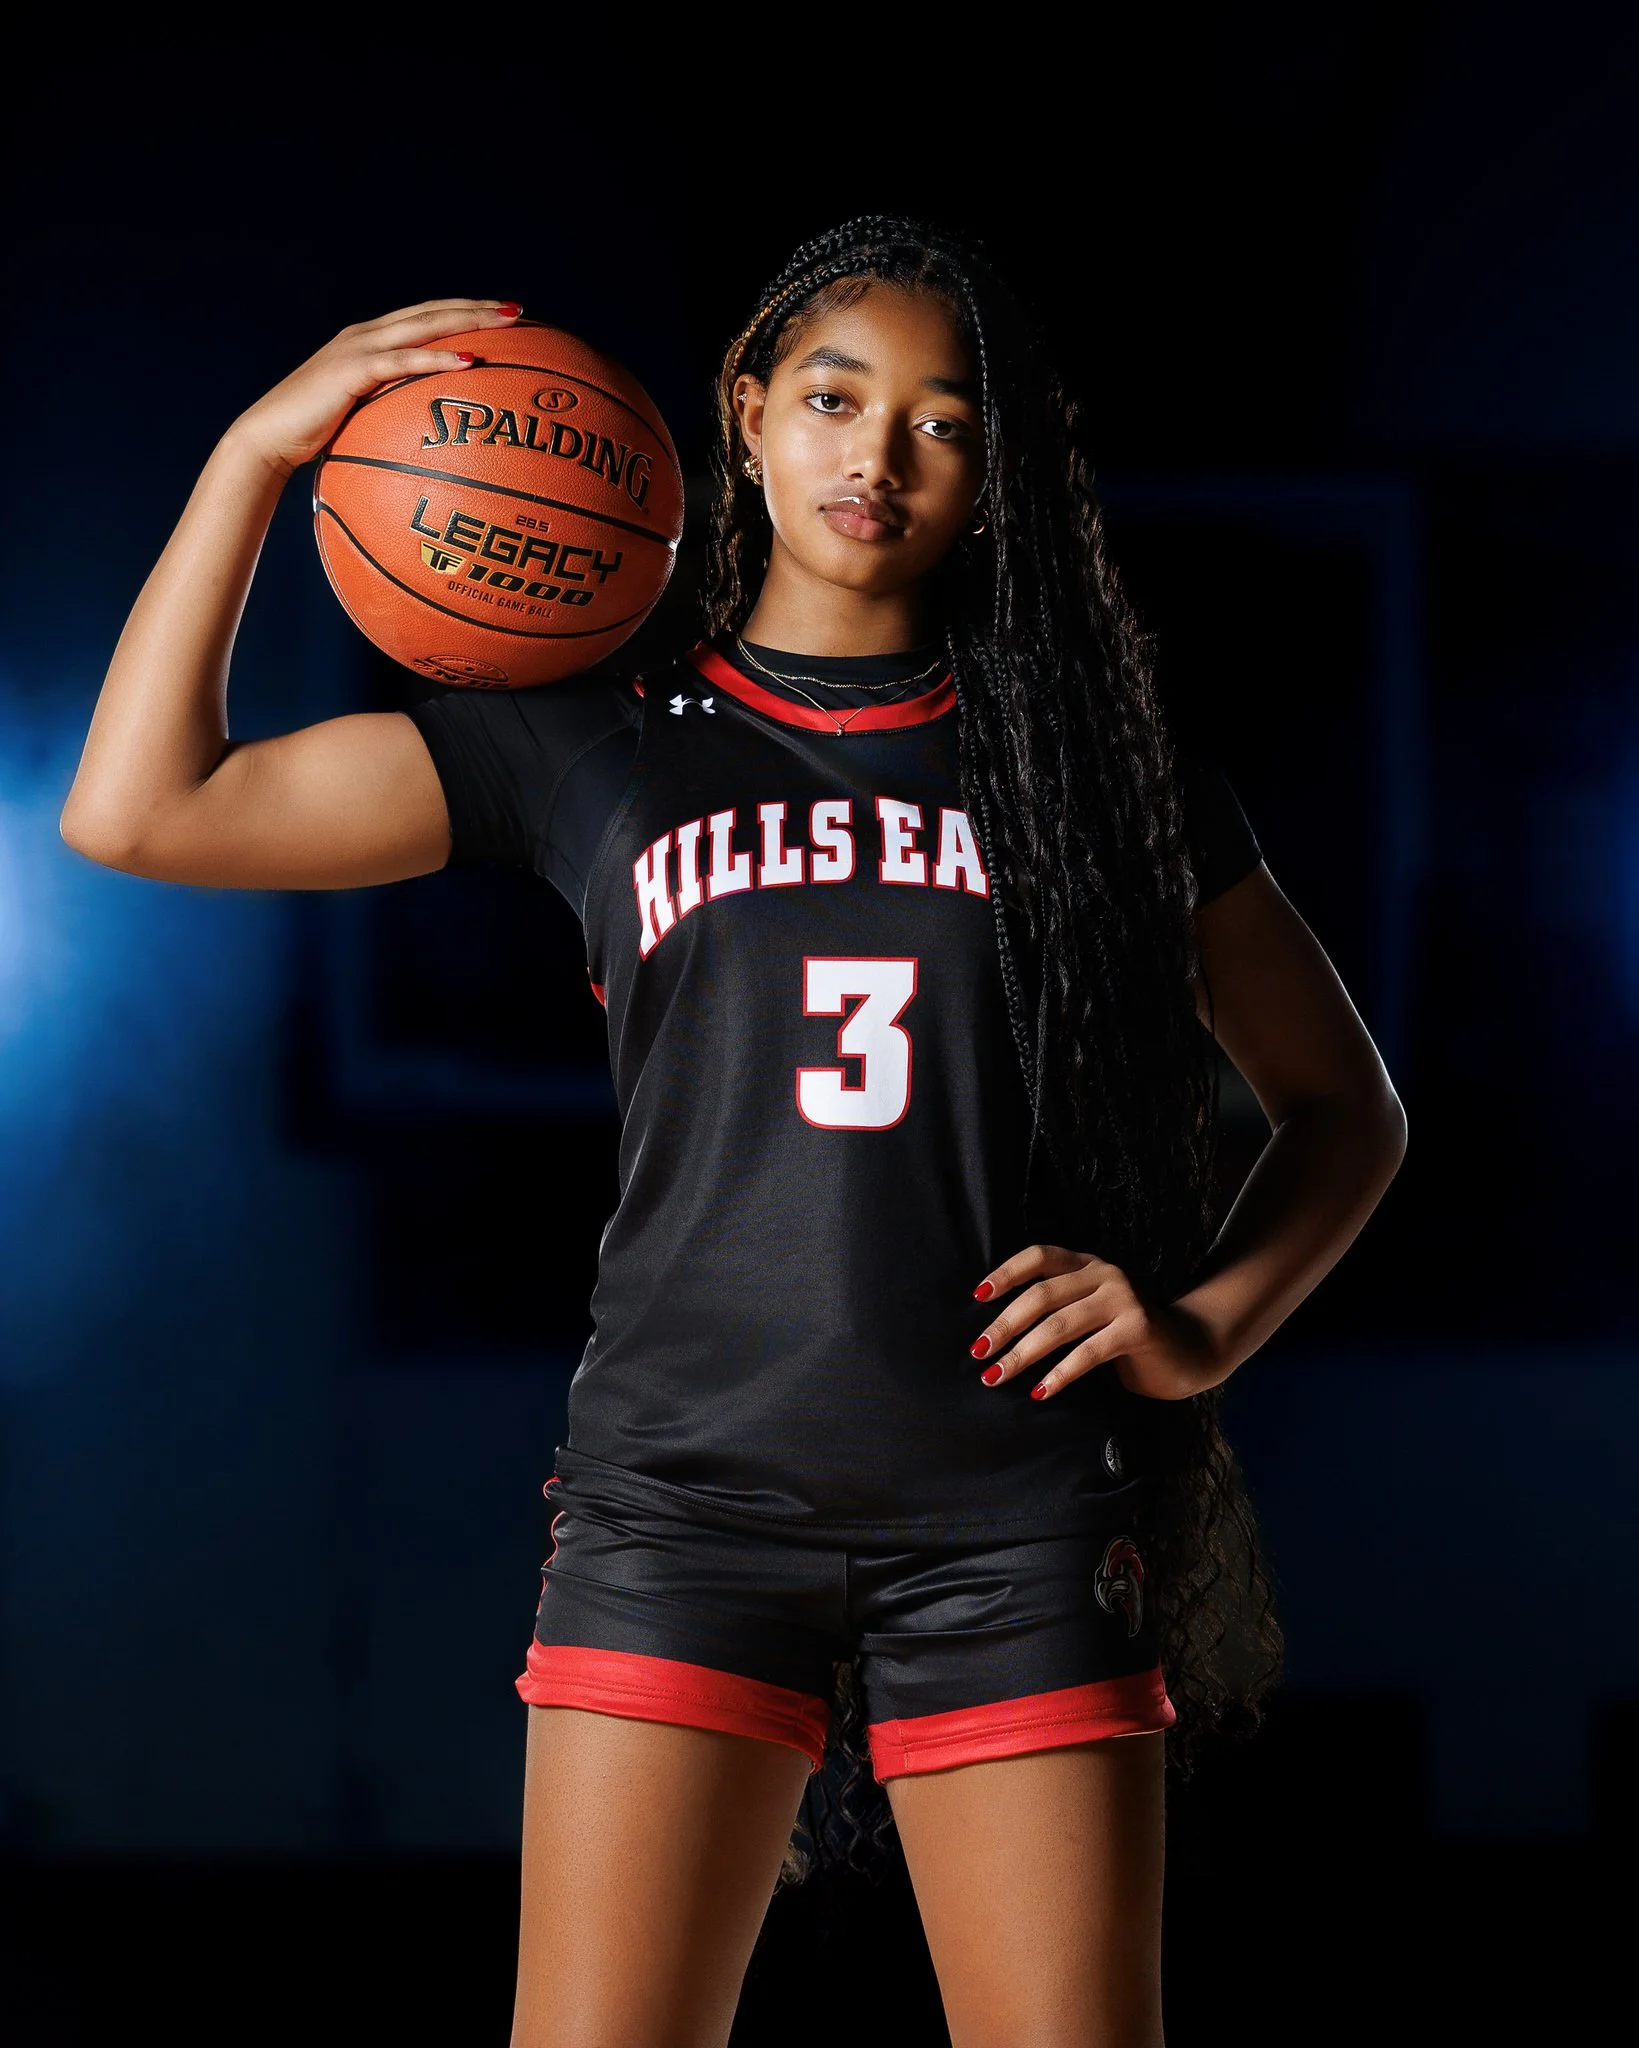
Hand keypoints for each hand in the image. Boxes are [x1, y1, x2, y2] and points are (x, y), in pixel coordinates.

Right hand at [227, 298, 521, 477]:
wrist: (269, 438)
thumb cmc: (314, 435)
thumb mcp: (360, 414)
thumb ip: (388, 406)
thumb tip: (422, 428)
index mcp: (370, 340)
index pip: (425, 316)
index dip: (463, 310)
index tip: (501, 314)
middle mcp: (366, 334)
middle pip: (432, 311)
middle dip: (476, 307)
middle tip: (518, 309)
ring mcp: (359, 348)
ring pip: (424, 326)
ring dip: (468, 321)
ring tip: (507, 322)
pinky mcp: (352, 370)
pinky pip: (403, 361)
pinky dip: (437, 359)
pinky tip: (470, 360)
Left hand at [969, 1245, 1228, 1401]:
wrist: (1188, 1352)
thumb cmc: (1126, 1336)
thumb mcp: (1090, 1312)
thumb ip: (1057, 1309)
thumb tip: (997, 1332)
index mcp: (1087, 1264)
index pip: (1039, 1257)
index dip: (1006, 1273)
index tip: (977, 1296)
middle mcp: (1105, 1274)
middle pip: (1042, 1295)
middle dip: (1004, 1325)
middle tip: (979, 1351)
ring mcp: (1124, 1299)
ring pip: (1060, 1324)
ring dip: (1022, 1353)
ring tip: (996, 1376)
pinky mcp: (1138, 1329)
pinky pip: (1088, 1352)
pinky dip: (1060, 1374)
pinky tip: (1040, 1392)